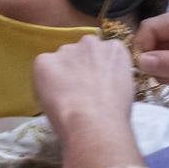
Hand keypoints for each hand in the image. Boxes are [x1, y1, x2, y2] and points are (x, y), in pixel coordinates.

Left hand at [34, 36, 142, 167]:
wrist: (94, 124)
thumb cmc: (118, 117)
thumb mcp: (126, 94)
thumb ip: (115, 83)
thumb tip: (110, 96)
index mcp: (116, 50)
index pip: (103, 52)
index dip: (97, 72)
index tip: (96, 89)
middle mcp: (91, 43)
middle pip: (80, 53)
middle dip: (78, 71)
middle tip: (79, 98)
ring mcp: (66, 51)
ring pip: (59, 62)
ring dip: (60, 78)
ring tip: (65, 104)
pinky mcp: (44, 62)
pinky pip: (42, 71)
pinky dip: (43, 86)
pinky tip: (51, 102)